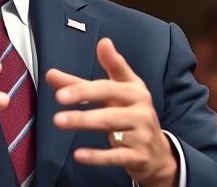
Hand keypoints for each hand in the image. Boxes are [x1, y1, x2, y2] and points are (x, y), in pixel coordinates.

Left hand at [46, 38, 177, 186]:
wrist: (158, 154)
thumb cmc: (131, 116)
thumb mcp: (118, 97)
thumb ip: (89, 81)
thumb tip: (70, 60)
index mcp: (135, 90)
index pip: (107, 82)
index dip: (87, 78)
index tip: (59, 76)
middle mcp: (141, 108)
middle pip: (109, 97)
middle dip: (83, 94)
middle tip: (58, 96)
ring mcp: (142, 132)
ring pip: (111, 123)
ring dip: (84, 120)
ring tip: (59, 121)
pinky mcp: (139, 156)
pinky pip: (115, 155)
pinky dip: (97, 155)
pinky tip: (78, 154)